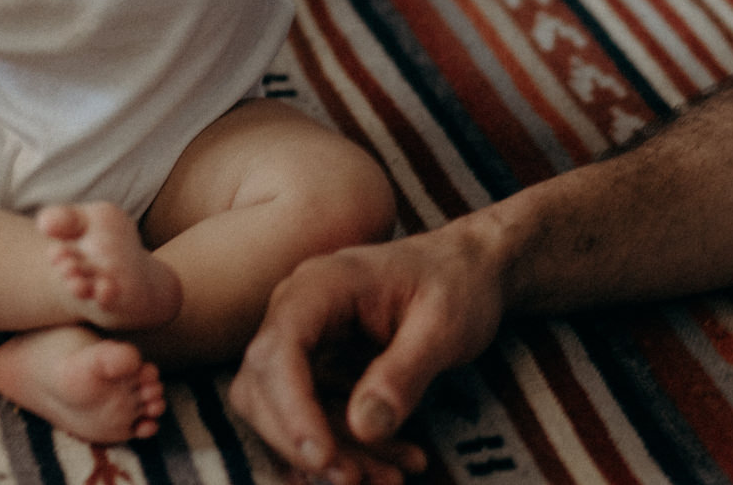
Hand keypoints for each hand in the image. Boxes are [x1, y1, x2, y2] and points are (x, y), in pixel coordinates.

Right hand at [230, 223, 507, 484]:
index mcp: (321, 285)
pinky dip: (347, 448)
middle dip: (303, 442)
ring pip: (286, 413)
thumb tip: (363, 427)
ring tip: (390, 479)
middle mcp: (298, 311)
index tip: (322, 458)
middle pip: (262, 387)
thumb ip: (404, 372)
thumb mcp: (443, 326)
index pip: (280, 349)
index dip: (291, 409)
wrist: (470, 269)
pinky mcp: (319, 370)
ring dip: (330, 454)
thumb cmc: (457, 284)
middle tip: (355, 480)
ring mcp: (304, 341)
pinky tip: (395, 463)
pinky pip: (316, 419)